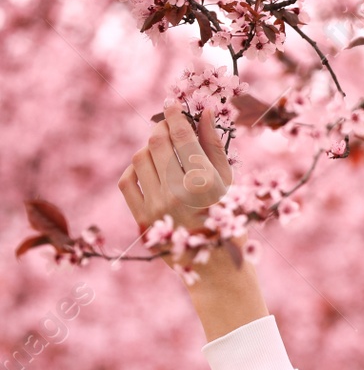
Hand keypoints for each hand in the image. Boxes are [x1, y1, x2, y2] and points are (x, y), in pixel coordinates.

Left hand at [118, 100, 233, 267]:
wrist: (214, 267)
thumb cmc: (228, 220)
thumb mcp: (229, 183)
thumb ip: (215, 146)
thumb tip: (204, 113)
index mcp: (204, 184)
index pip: (182, 137)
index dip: (175, 115)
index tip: (172, 103)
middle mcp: (177, 194)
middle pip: (157, 143)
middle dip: (161, 128)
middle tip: (167, 123)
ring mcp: (155, 207)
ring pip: (140, 158)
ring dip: (149, 148)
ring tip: (163, 150)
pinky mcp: (140, 219)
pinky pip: (127, 181)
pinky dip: (136, 169)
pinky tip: (150, 169)